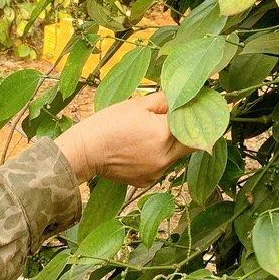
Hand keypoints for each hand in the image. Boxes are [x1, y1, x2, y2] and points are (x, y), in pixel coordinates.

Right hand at [54, 91, 192, 187]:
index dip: (194, 115)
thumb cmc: (109, 123)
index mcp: (163, 134)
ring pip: (176, 156)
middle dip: (187, 131)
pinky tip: (141, 147)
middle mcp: (165, 157)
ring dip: (172, 144)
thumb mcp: (137, 104)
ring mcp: (157, 172)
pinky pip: (162, 167)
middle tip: (177, 119)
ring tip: (152, 133)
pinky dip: (158, 156)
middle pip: (191, 144)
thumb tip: (182, 97)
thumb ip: (165, 100)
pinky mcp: (148, 181)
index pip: (192, 124)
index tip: (192, 107)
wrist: (85, 151)